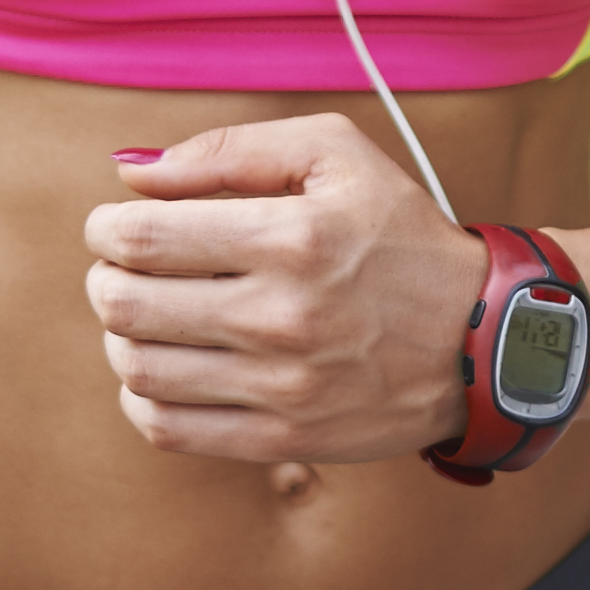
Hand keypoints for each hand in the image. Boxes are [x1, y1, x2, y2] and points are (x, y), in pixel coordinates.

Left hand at [81, 120, 486, 468]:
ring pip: (138, 369)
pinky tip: (166, 368)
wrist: (484, 339)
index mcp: (292, 236)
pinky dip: (143, 399)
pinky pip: (167, 430)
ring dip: (122, 337)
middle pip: (125, 303)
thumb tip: (133, 172)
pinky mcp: (284, 438)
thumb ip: (230, 150)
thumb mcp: (337, 156)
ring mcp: (282, 386)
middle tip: (123, 269)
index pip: (140, 237)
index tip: (116, 224)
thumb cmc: (401, 235)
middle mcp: (282, 316)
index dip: (105, 227)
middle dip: (106, 279)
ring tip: (147, 317)